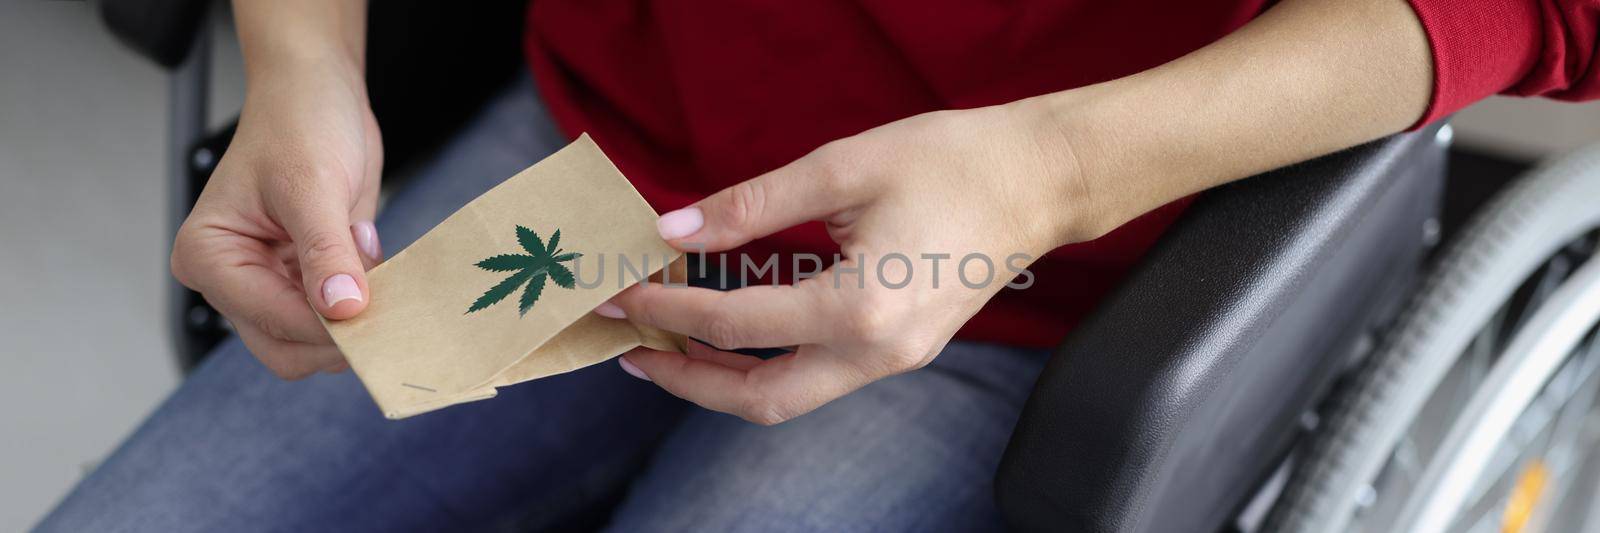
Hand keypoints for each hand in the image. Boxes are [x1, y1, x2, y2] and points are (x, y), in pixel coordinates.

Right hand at [170, 60, 382, 378]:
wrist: (318, 94)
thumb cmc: (299, 124)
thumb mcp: (312, 186)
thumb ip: (325, 252)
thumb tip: (341, 308)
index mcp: (209, 256)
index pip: (270, 320)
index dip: (325, 327)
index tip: (375, 319)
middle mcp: (232, 278)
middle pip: (286, 347)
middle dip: (337, 336)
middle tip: (388, 313)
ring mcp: (270, 281)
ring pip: (314, 339)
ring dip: (355, 320)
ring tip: (380, 273)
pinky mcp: (306, 278)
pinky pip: (337, 314)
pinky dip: (365, 303)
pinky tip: (377, 265)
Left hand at [600, 102, 1091, 423]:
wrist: (1040, 179)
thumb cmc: (953, 160)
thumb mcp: (843, 166)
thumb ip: (751, 203)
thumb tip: (674, 227)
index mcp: (861, 306)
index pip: (737, 321)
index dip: (669, 304)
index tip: (622, 287)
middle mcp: (879, 352)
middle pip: (758, 398)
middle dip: (686, 379)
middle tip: (632, 347)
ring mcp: (895, 360)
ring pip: (789, 397)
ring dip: (724, 380)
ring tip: (671, 343)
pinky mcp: (902, 351)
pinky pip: (818, 377)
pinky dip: (766, 365)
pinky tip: (734, 332)